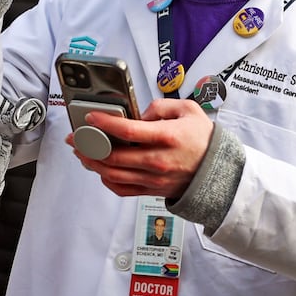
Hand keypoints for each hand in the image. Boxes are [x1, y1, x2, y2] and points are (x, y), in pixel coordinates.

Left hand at [67, 98, 213, 198]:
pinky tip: (100, 169)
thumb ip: (161, 106)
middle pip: (113, 156)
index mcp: (167, 137)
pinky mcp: (151, 190)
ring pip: (112, 174)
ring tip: (82, 152)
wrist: (219, 172)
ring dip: (92, 163)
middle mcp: (157, 160)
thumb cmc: (204, 139)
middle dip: (88, 145)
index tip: (91, 117)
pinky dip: (106, 179)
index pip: (128, 130)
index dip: (104, 123)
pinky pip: (122, 189)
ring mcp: (153, 178)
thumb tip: (138, 114)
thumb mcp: (189, 110)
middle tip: (76, 136)